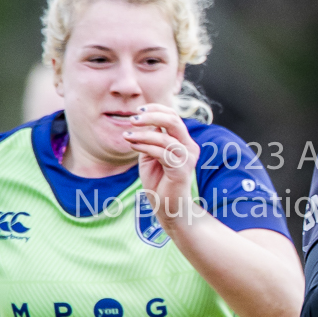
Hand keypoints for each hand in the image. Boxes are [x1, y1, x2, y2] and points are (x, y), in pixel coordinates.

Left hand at [123, 104, 199, 229]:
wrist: (168, 207)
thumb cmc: (159, 181)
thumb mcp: (151, 154)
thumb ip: (151, 138)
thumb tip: (143, 120)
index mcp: (184, 141)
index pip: (174, 116)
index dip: (156, 109)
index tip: (138, 110)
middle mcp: (190, 147)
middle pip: (173, 121)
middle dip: (152, 116)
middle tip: (133, 119)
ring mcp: (187, 158)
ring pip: (165, 137)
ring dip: (143, 134)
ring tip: (127, 136)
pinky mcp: (181, 170)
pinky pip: (162, 153)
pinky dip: (145, 146)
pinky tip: (133, 145)